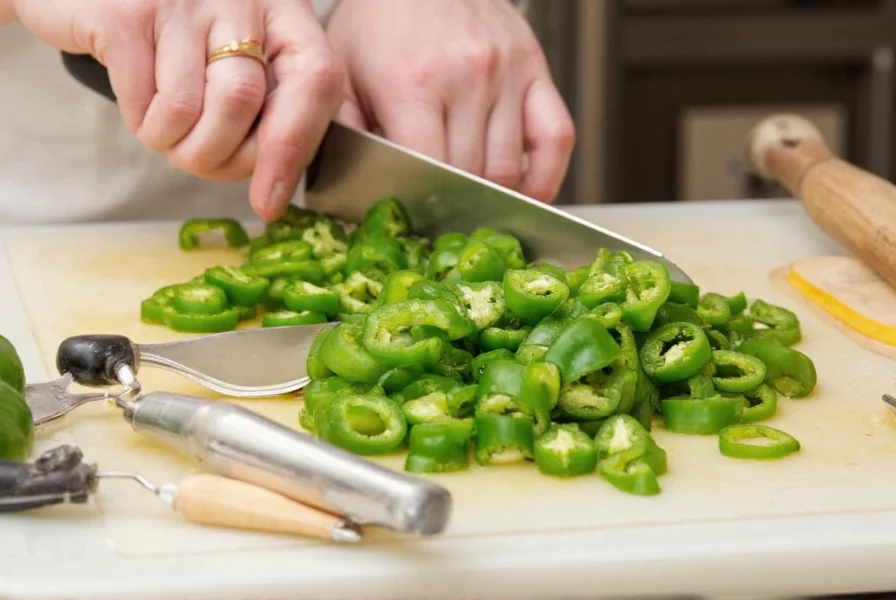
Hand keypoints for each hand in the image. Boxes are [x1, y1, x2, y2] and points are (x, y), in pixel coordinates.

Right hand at [13, 0, 343, 219]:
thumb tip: (278, 191)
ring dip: (170, 142)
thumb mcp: (249, 60)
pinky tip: (140, 100)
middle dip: (216, 156)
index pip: (315, 80)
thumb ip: (281, 110)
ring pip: (186, 108)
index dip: (293, 148)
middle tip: (198, 158)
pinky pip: (141, 100)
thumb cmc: (190, 40)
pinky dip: (138, 120)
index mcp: (286, 14)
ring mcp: (181, 1)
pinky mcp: (123, 13)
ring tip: (166, 126)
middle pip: (242, 101)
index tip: (269, 202)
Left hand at [325, 0, 575, 202]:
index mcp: (414, 83)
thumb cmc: (376, 28)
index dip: (423, 208)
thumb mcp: (342, 78)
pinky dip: (545, 177)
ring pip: (511, 169)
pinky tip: (524, 194)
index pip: (430, 173)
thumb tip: (353, 203)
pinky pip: (557, 139)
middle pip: (470, 177)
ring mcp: (508, 72)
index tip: (413, 225)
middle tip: (438, 223)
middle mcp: (468, 76)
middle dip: (452, 208)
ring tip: (471, 209)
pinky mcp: (536, 69)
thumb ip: (347, 139)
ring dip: (492, 198)